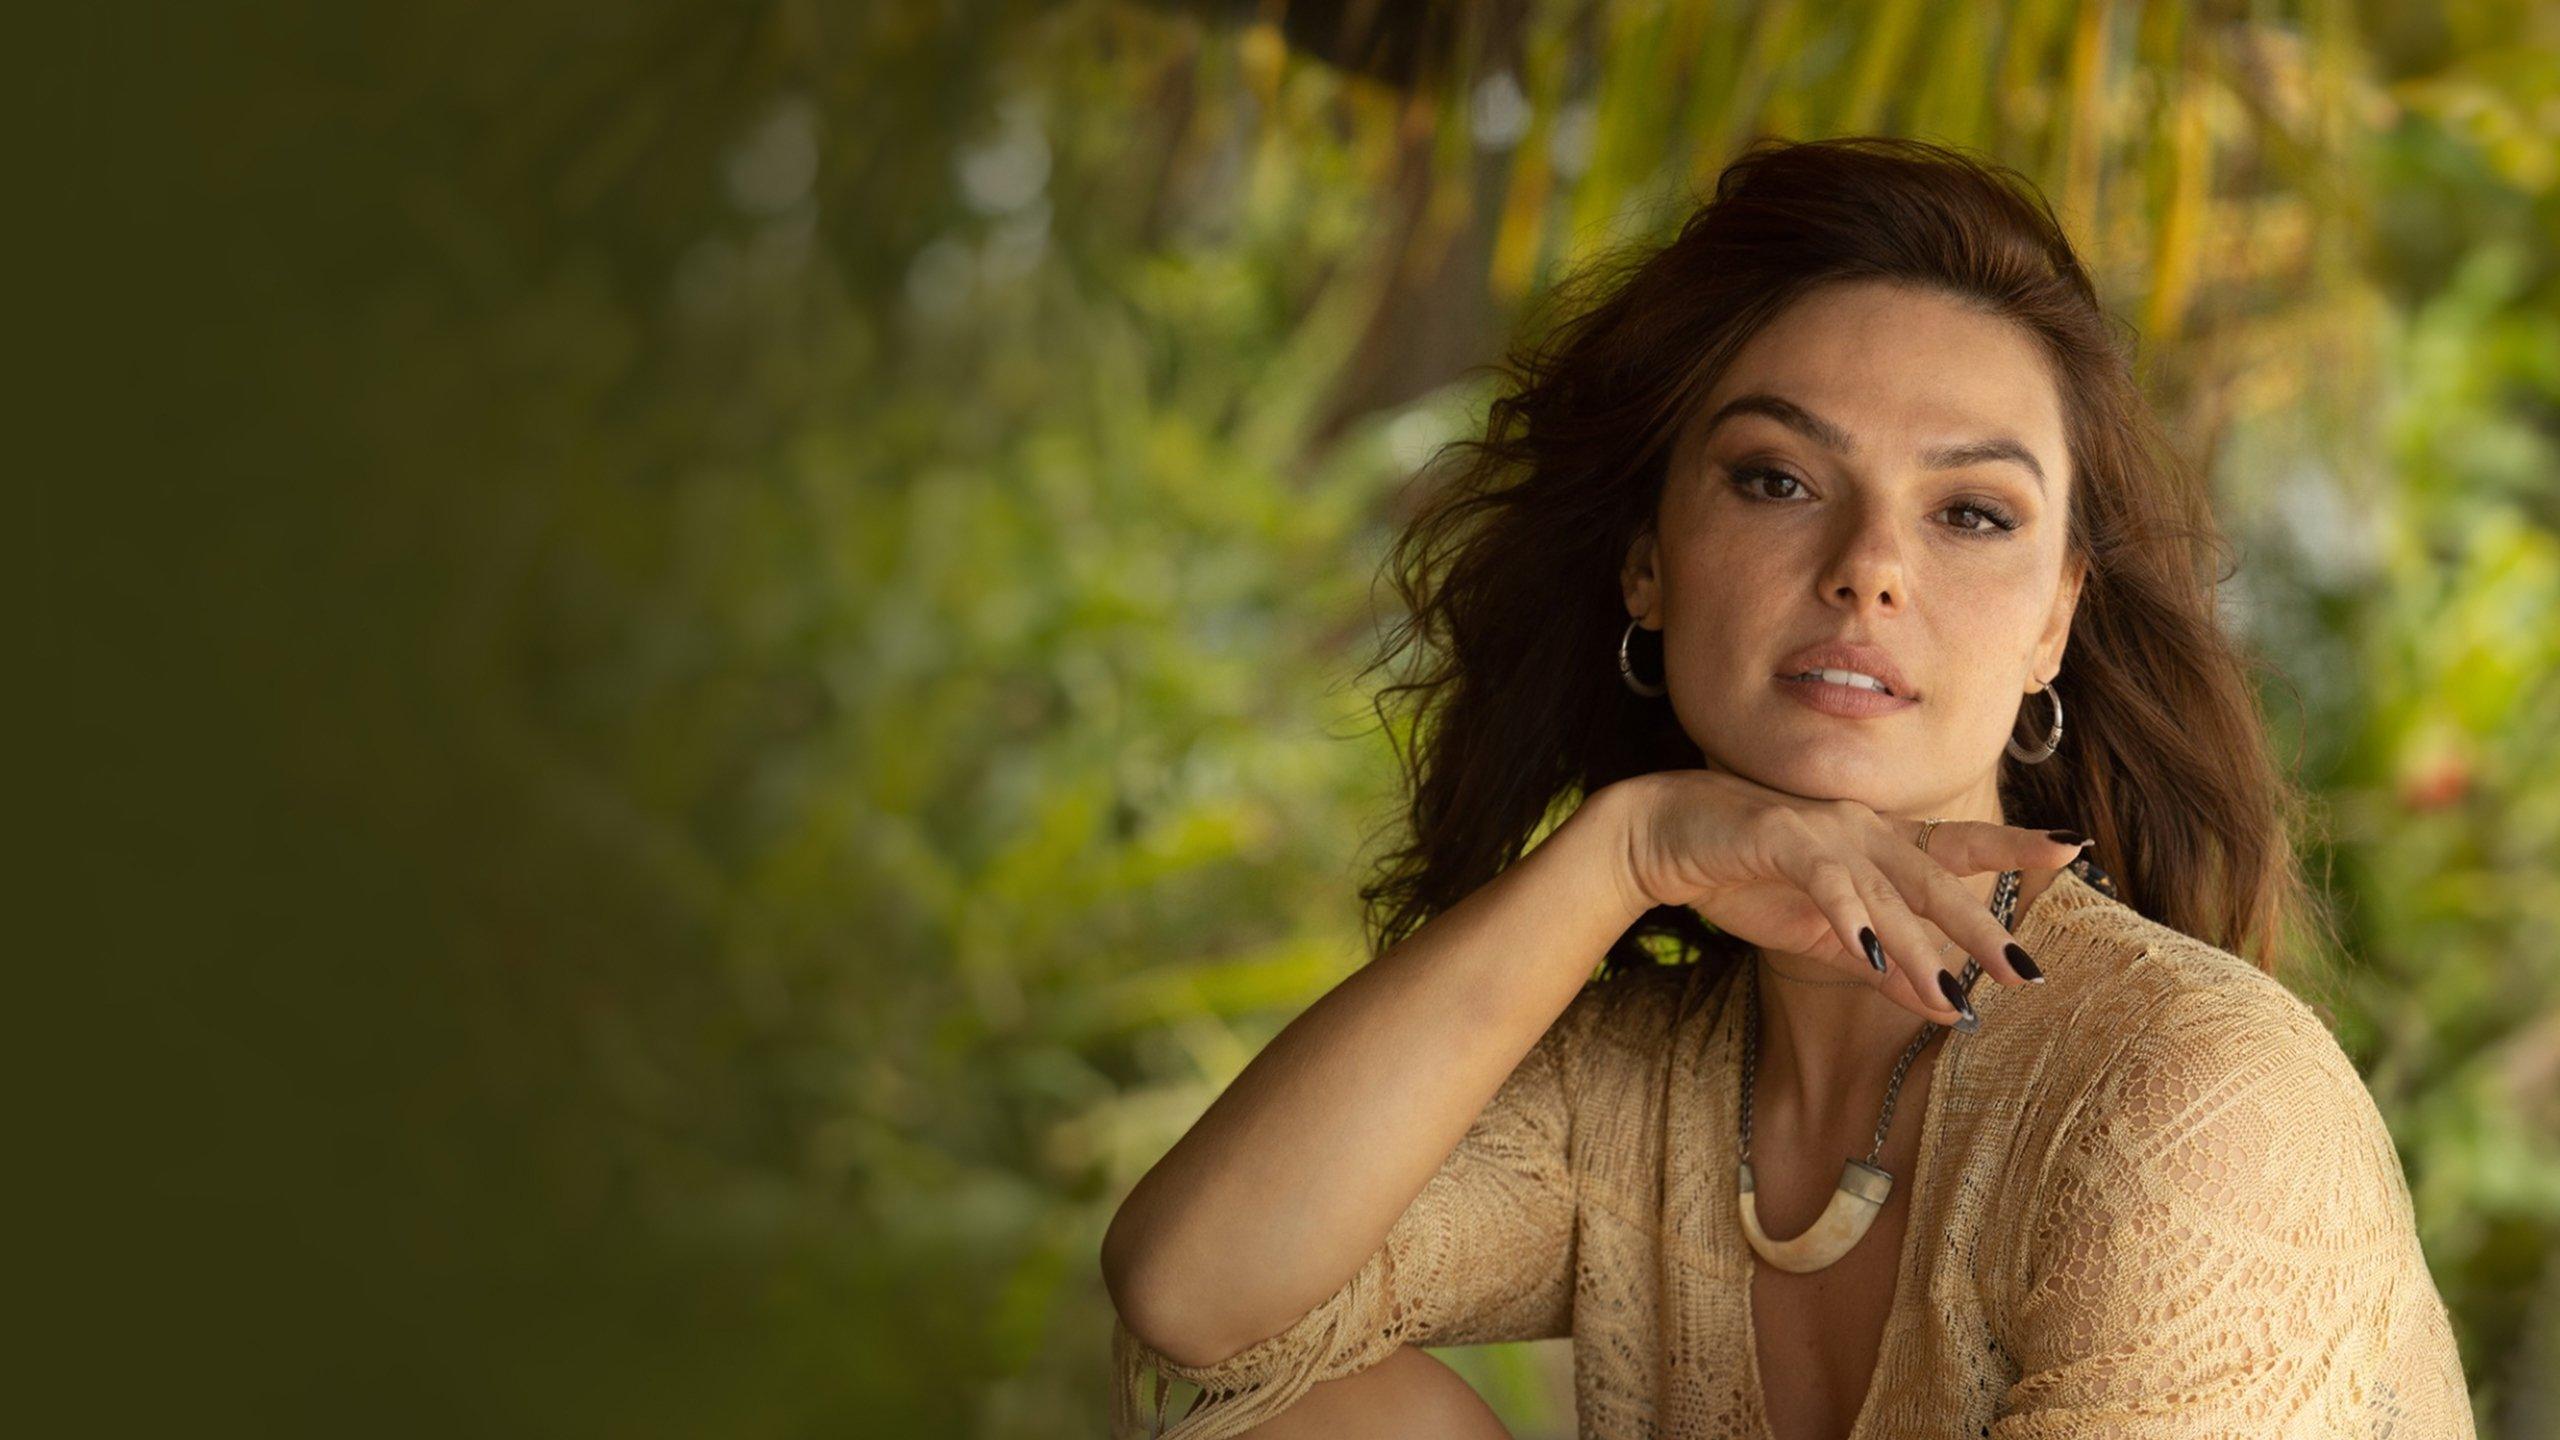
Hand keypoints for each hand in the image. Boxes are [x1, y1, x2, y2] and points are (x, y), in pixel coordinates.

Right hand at [1606, 770, 2083, 1022]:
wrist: (1662, 840)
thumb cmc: (1744, 878)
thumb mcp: (1825, 938)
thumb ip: (1888, 969)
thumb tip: (1951, 1009)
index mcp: (1878, 845)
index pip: (1957, 847)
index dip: (2013, 846)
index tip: (2072, 846)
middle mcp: (1863, 829)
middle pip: (1939, 878)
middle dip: (1983, 927)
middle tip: (2027, 971)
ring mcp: (1826, 832)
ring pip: (1889, 890)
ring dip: (1921, 945)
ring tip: (1955, 992)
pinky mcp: (1784, 839)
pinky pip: (1829, 882)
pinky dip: (1852, 916)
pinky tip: (1872, 952)